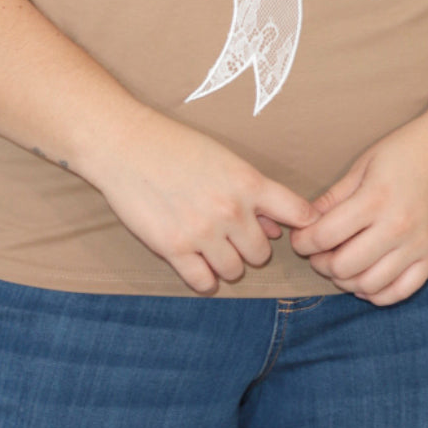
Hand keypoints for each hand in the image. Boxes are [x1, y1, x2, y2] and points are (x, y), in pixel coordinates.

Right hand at [92, 107, 320, 294]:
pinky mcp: (174, 249)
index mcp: (248, 181)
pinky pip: (204, 283)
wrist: (127, 145)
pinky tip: (195, 261)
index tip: (295, 231)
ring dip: (225, 263)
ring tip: (209, 245)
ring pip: (234, 271)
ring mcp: (202, 232)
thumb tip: (277, 228)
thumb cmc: (176, 146)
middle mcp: (230, 210)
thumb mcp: (223, 160)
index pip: (298, 213)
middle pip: (261, 253)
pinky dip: (203, 277)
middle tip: (229, 234)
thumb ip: (253, 194)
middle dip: (248, 247)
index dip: (301, 225)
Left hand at [289, 109, 427, 305]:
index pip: (324, 236)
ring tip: (340, 264)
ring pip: (369, 285)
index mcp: (375, 199)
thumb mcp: (365, 163)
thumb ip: (335, 196)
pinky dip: (377, 293)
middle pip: (343, 267)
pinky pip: (401, 291)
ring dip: (346, 281)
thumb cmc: (408, 148)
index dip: (303, 242)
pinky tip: (366, 279)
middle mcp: (397, 227)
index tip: (300, 238)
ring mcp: (418, 246)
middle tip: (317, 252)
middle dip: (321, 263)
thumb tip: (306, 221)